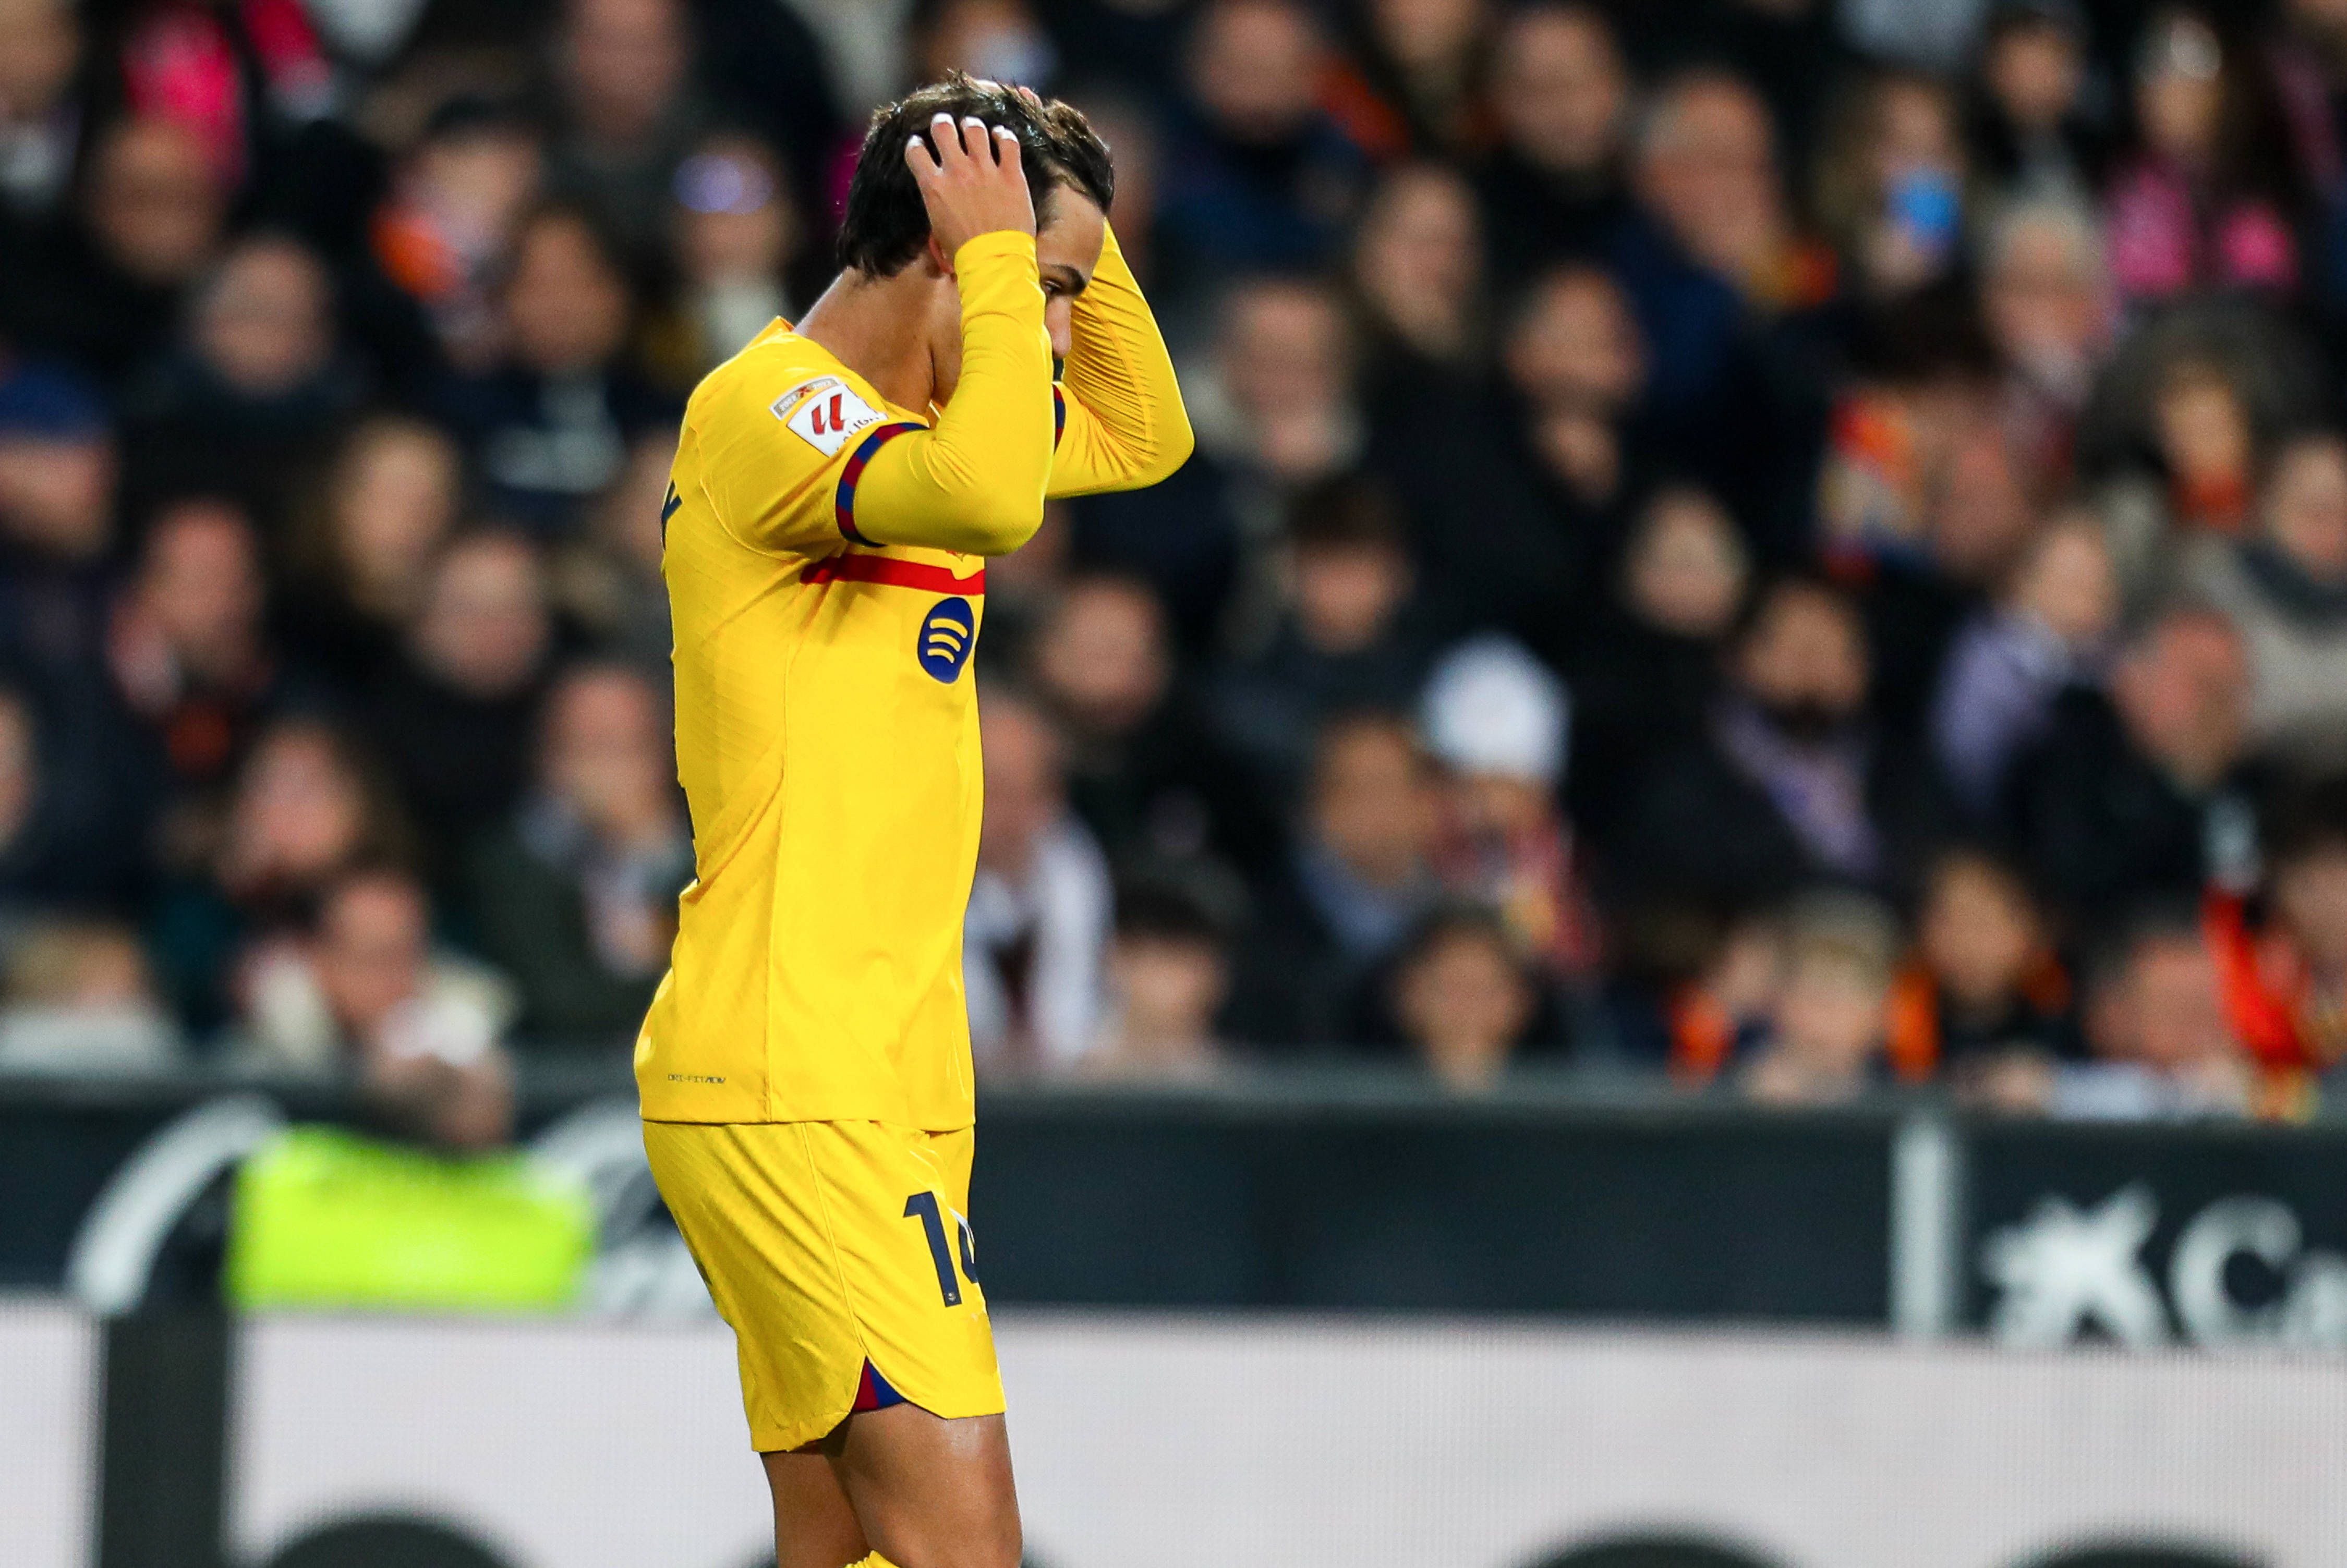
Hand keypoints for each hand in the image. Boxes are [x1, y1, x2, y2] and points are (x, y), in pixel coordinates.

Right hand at [906, 111, 1033, 258]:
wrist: (994, 262)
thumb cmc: (964, 252)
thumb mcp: (938, 228)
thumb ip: (936, 203)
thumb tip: (938, 196)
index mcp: (934, 186)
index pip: (916, 150)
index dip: (916, 144)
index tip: (920, 144)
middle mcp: (957, 171)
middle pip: (943, 128)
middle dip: (941, 124)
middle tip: (945, 125)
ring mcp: (986, 170)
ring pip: (975, 129)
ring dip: (971, 125)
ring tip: (972, 128)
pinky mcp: (1011, 175)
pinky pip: (1008, 142)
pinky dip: (1003, 135)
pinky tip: (1000, 136)